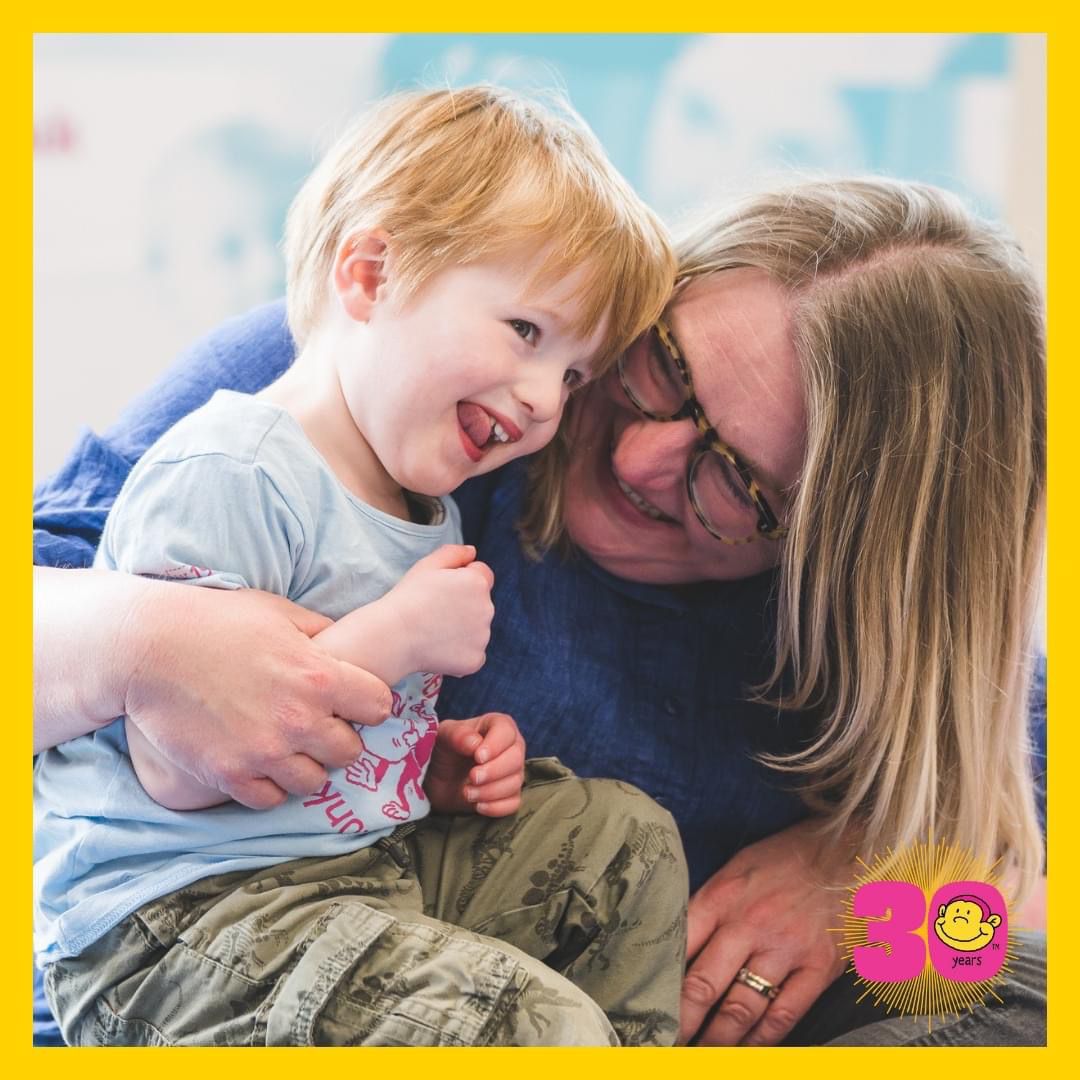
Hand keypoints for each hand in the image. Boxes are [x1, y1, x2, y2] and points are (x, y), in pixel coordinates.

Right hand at [122, 583, 393, 808]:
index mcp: (319, 675)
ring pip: (313, 782)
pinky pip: (271, 799)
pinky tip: (260, 764)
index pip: (379, 706)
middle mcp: (299, 719)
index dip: (368, 704)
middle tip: (317, 726)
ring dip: (306, 766)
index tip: (352, 702)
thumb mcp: (278, 612)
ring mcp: (264, 752)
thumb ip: (320, 632)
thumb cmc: (216, 621)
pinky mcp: (229, 774)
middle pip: (350, 752)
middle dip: (339, 739)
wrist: (149, 646)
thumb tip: (348, 644)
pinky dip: (270, 786)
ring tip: (289, 748)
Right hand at [384, 545, 494, 676]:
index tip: (442, 590)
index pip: (482, 575)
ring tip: (433, 630)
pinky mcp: (476, 660)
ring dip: (462, 629)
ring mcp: (483, 637)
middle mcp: (487, 609)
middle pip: (481, 603)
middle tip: (435, 611)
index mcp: (478, 582)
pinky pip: (473, 654)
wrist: (394, 635)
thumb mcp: (428, 565)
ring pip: (477, 629)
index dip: (462, 579)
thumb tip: (472, 552)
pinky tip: (437, 648)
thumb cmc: (408, 598)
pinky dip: (459, 652)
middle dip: (464, 605)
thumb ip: (454, 553)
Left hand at [424, 713, 524, 815]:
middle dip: (493, 771)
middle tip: (472, 778)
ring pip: (515, 783)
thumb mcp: (444, 736)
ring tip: (467, 793)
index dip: (495, 745)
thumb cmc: (445, 749)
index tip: (478, 757)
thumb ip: (458, 735)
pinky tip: (478, 806)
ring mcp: (513, 772)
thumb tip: (475, 743)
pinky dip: (496, 807)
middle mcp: (511, 747)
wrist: (439, 778)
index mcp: (498, 726)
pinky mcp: (509, 795)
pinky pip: (513, 803)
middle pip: (516, 759)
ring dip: (490, 791)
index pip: (507, 732)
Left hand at [679, 818, 853, 1045]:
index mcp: (722, 896)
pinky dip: (761, 1041)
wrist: (848, 850)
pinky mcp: (818, 968)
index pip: (679, 945)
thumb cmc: (786, 858)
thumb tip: (680, 943)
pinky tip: (745, 1052)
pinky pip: (783, 1015)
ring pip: (740, 1008)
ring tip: (700, 1054)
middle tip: (664, 1043)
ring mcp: (784, 949)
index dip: (658, 979)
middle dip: (680, 1022)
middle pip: (702, 985)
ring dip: (716, 1040)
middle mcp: (748, 925)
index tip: (646, 1004)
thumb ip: (710, 904)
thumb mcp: (738, 868)